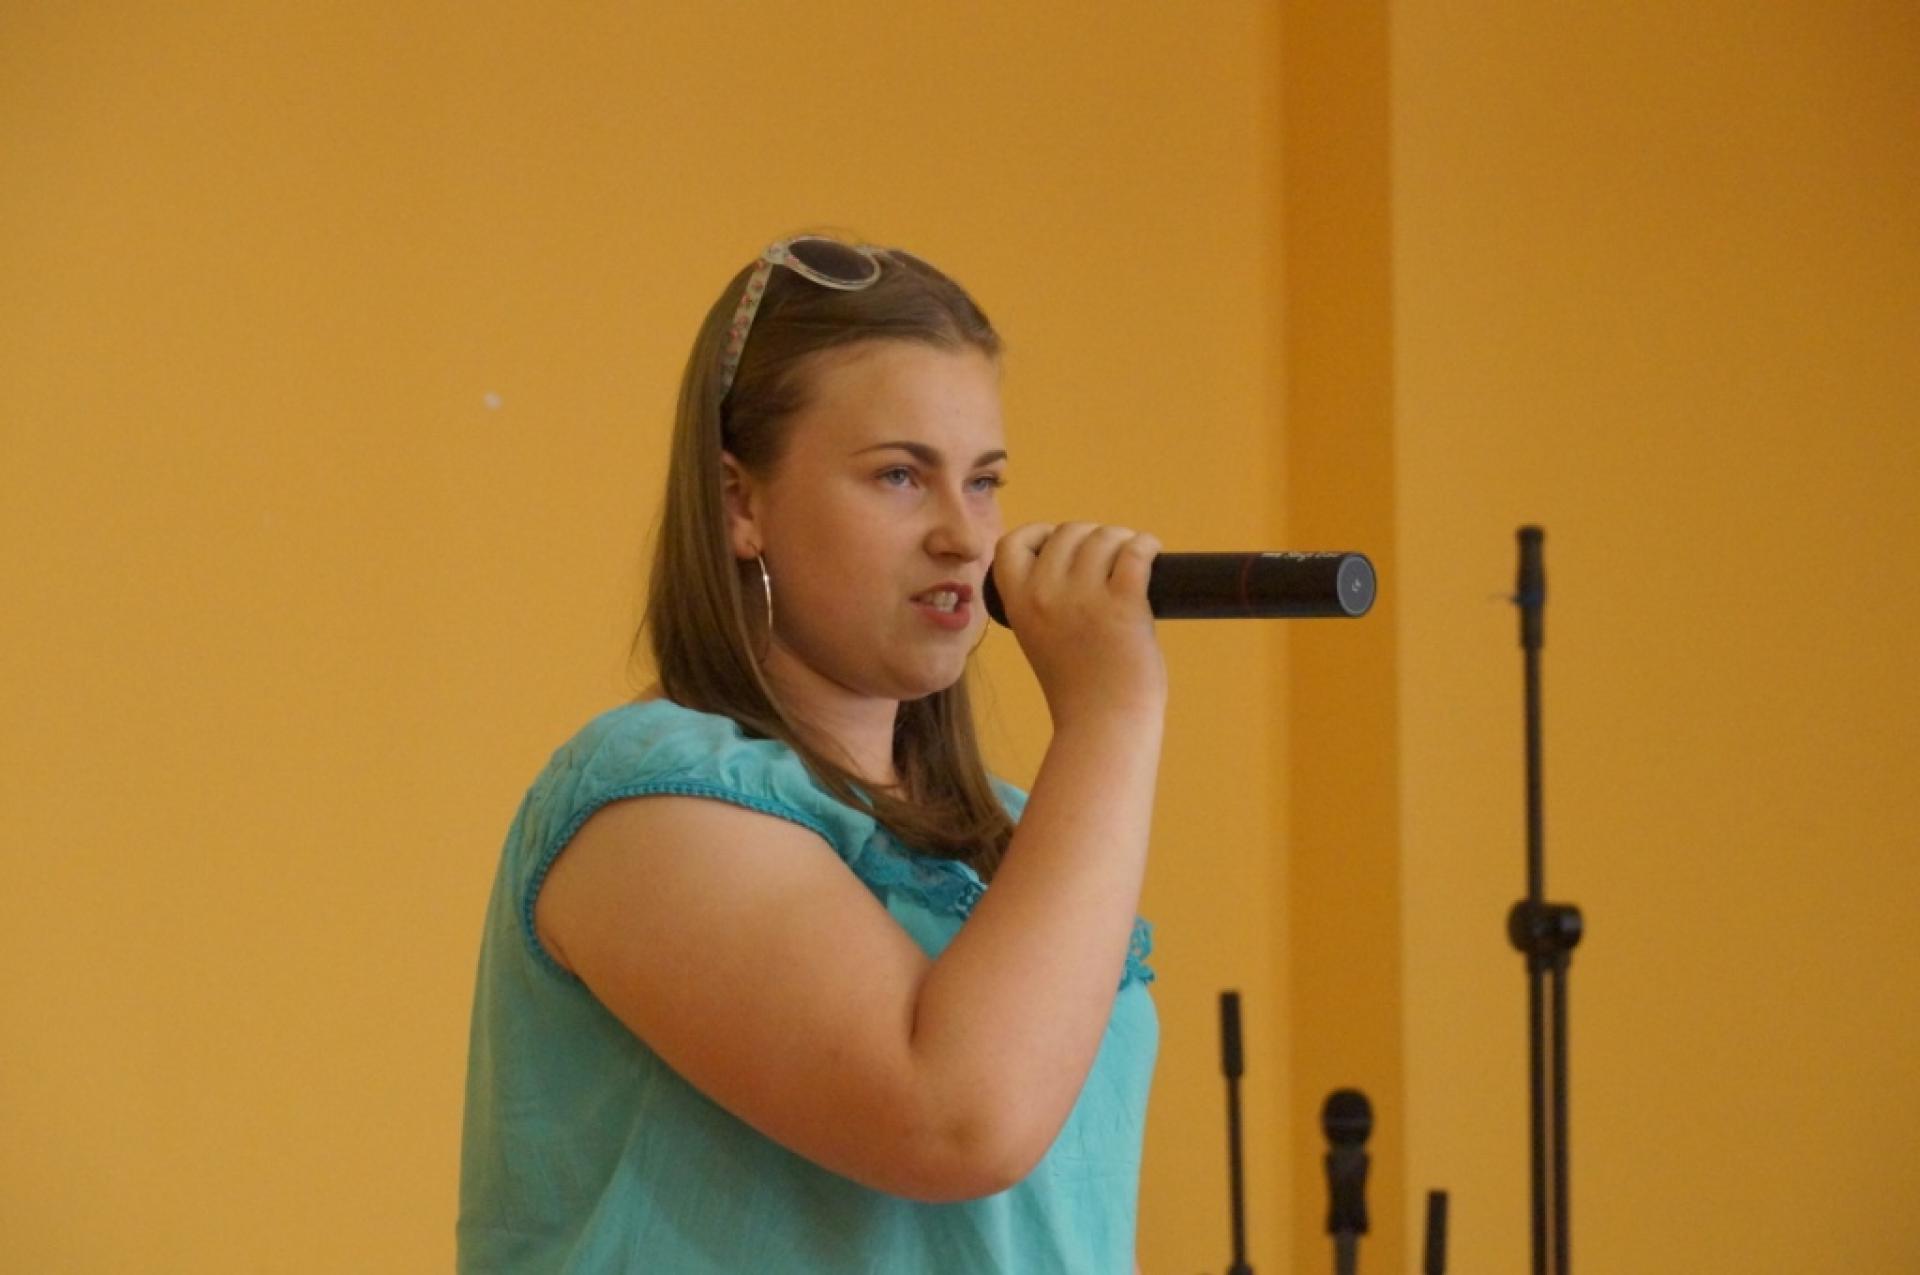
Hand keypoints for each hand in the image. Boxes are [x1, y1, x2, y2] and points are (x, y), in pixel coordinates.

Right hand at [990, 522, 1165, 726]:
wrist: (1103, 724)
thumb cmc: (1078, 691)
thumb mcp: (1040, 640)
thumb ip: (1047, 607)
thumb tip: (1083, 570)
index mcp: (1018, 604)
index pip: (1011, 544)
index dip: (1037, 534)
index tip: (1058, 542)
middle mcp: (1045, 593)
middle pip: (1067, 532)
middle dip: (1092, 536)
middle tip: (1111, 557)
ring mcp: (1083, 597)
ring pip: (1103, 537)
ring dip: (1122, 539)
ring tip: (1134, 555)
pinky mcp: (1123, 602)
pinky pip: (1134, 552)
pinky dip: (1146, 545)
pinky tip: (1152, 552)